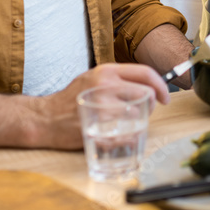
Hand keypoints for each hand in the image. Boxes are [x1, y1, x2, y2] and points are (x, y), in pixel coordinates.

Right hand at [37, 63, 169, 148]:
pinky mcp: (96, 126)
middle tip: (145, 112)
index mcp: (107, 71)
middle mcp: (105, 85)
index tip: (165, 97)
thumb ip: (117, 80)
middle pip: (146, 93)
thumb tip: (146, 86)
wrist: (44, 118)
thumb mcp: (93, 79)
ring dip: (137, 121)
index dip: (161, 85)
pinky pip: (125, 134)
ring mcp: (101, 105)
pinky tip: (122, 137)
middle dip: (151, 105)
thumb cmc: (70, 99)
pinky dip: (128, 137)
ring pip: (137, 113)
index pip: (145, 72)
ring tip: (126, 123)